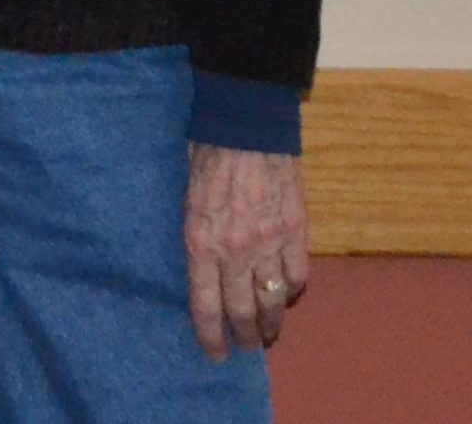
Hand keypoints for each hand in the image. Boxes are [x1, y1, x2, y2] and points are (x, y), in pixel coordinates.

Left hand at [184, 144, 308, 359]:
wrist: (245, 127)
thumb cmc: (203, 155)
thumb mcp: (183, 198)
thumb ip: (195, 236)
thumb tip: (202, 266)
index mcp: (200, 242)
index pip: (205, 305)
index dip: (210, 336)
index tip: (214, 354)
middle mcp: (235, 251)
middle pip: (242, 311)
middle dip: (245, 336)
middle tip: (247, 348)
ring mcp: (270, 243)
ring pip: (274, 300)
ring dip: (272, 322)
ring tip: (269, 333)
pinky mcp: (297, 232)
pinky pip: (298, 275)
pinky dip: (293, 290)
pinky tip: (287, 295)